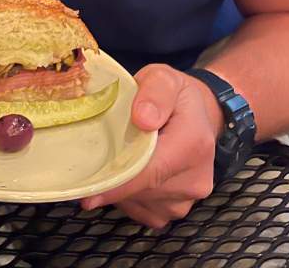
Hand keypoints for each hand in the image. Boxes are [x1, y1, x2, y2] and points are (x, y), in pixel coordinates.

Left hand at [80, 64, 221, 228]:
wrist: (198, 115)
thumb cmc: (176, 95)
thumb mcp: (165, 77)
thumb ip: (155, 91)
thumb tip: (143, 118)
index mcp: (194, 144)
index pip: (152, 172)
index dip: (119, 183)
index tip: (90, 191)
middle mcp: (195, 178)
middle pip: (141, 190)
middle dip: (113, 178)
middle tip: (91, 159)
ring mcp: (186, 199)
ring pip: (139, 203)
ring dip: (120, 187)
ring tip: (117, 157)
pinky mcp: (175, 210)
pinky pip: (142, 211)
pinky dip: (128, 197)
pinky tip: (128, 173)